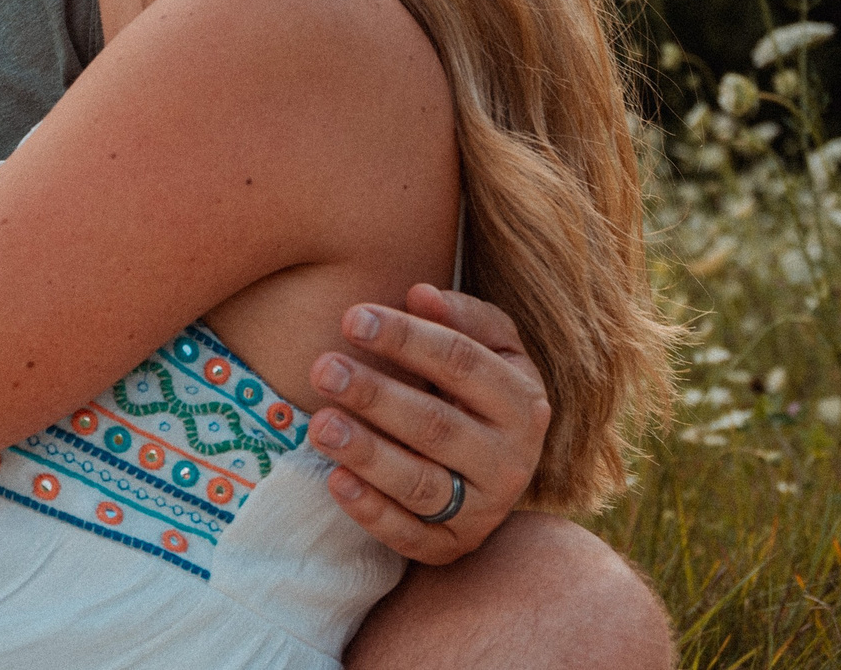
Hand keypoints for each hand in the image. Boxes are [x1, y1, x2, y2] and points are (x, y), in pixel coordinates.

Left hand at [306, 283, 547, 565]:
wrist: (496, 473)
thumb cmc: (478, 391)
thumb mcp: (490, 348)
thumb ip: (461, 317)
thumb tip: (419, 294)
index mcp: (523, 402)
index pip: (462, 363)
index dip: (406, 339)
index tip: (351, 317)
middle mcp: (511, 461)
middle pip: (437, 426)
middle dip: (376, 396)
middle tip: (323, 369)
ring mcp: (484, 510)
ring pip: (422, 485)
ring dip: (367, 454)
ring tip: (317, 424)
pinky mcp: (453, 547)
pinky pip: (411, 537)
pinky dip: (371, 512)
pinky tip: (334, 480)